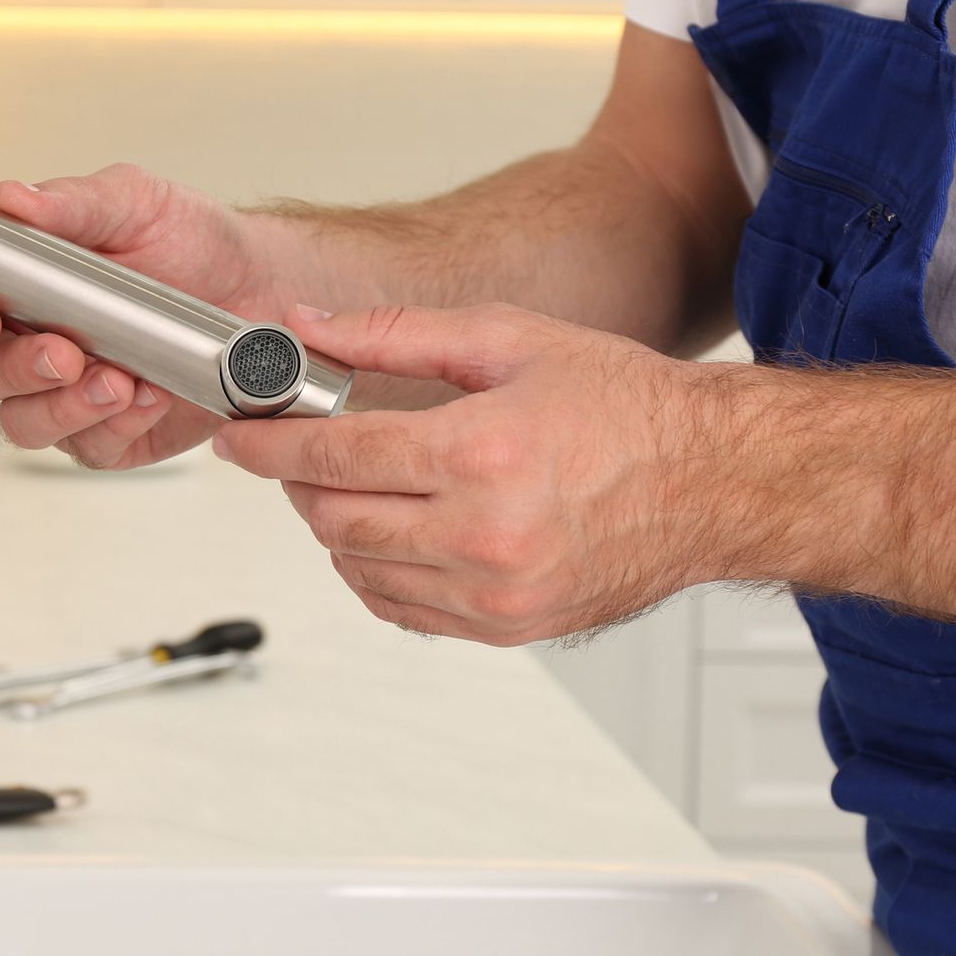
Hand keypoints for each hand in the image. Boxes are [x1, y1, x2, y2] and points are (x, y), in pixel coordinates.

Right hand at [0, 164, 297, 469]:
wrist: (259, 284)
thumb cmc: (187, 240)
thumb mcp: (134, 202)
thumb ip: (72, 203)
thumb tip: (10, 198)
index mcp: (20, 289)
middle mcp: (32, 346)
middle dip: (17, 370)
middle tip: (65, 353)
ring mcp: (68, 395)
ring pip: (26, 424)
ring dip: (63, 408)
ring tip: (116, 380)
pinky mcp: (112, 433)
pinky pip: (93, 448)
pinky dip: (116, 425)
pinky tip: (148, 396)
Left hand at [212, 304, 721, 645]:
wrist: (716, 481)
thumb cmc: (628, 406)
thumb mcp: (510, 340)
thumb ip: (397, 335)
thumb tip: (311, 329)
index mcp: (482, 454)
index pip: (334, 454)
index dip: (269, 444)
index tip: (240, 435)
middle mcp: (486, 534)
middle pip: (335, 518)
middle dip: (299, 481)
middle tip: (297, 449)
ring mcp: (498, 591)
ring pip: (360, 570)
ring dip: (336, 527)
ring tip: (352, 484)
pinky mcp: (510, 626)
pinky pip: (403, 610)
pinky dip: (375, 573)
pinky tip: (389, 533)